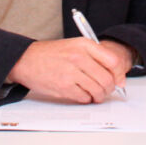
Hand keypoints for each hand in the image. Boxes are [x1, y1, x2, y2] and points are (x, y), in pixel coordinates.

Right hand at [7, 37, 130, 102]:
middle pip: (107, 79)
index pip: (113, 61)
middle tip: (106, 90)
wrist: (26, 60)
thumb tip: (116, 76)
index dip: (119, 74)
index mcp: (84, 45)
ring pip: (97, 90)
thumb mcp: (75, 46)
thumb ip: (95, 57)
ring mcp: (71, 73)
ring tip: (95, 94)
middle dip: (109, 88)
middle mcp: (79, 57)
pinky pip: (84, 97)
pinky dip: (87, 99)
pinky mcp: (63, 87)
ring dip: (99, 96)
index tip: (119, 80)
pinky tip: (83, 95)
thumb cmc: (52, 54)